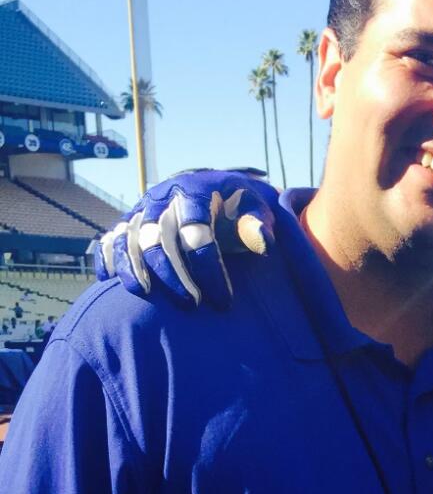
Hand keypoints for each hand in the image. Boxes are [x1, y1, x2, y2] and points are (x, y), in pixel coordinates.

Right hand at [93, 170, 275, 310]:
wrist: (218, 188)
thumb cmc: (240, 205)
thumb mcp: (257, 208)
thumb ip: (259, 223)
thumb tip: (262, 243)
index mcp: (195, 192)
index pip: (197, 233)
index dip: (209, 270)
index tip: (224, 301)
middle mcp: (162, 198)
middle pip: (158, 239)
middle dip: (174, 276)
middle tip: (192, 305)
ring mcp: (142, 209)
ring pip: (129, 239)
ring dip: (136, 269)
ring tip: (148, 296)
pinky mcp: (129, 222)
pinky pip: (110, 239)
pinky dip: (107, 258)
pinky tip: (109, 280)